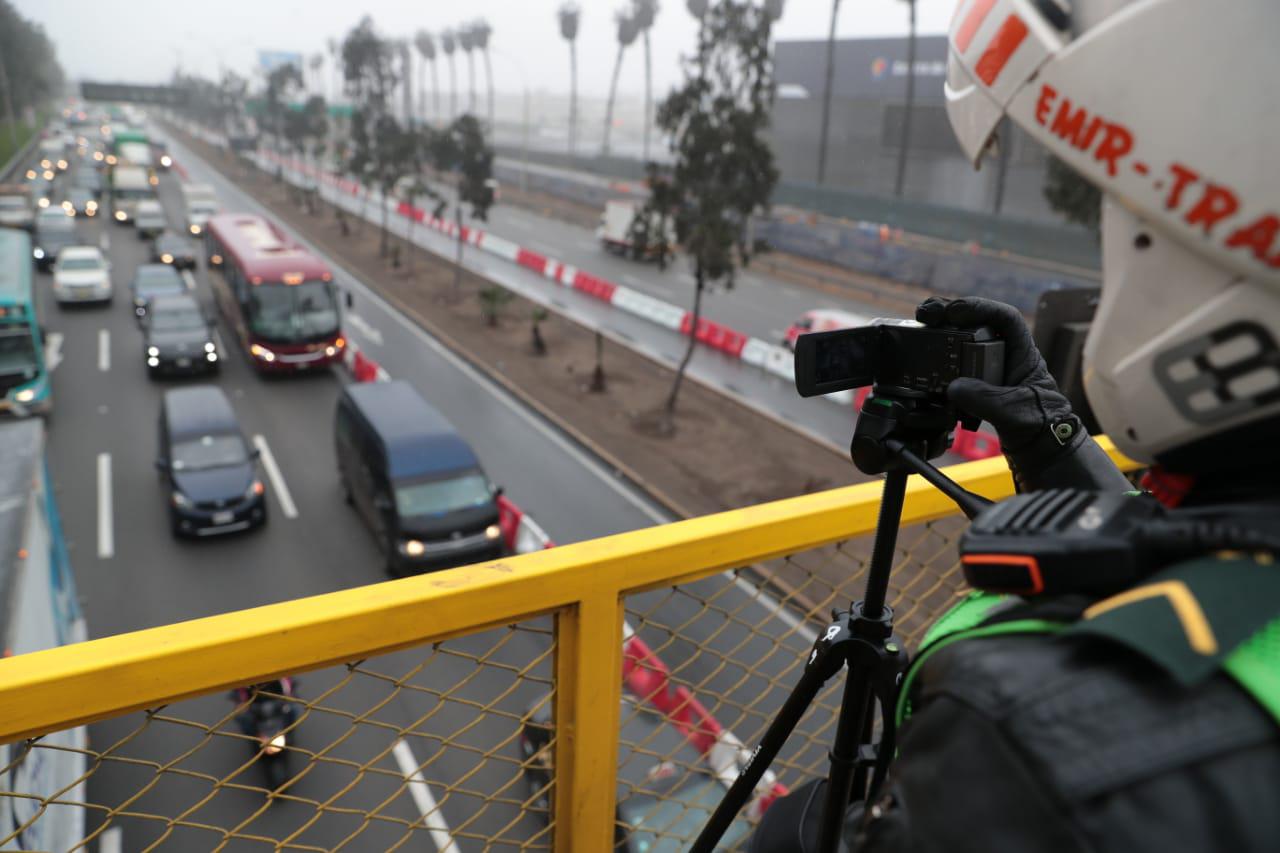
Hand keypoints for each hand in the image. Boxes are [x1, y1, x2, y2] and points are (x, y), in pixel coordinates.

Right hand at [915, 297, 1070, 453]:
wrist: (1039, 451)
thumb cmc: (1041, 428)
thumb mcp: (1014, 412)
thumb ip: (985, 399)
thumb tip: (954, 388)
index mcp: (1023, 355)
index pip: (1005, 318)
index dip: (981, 308)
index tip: (955, 311)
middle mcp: (1005, 357)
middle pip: (978, 323)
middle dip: (952, 314)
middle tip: (928, 314)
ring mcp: (989, 371)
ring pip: (965, 340)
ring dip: (942, 331)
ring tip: (921, 326)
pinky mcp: (976, 386)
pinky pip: (955, 364)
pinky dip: (939, 357)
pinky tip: (925, 356)